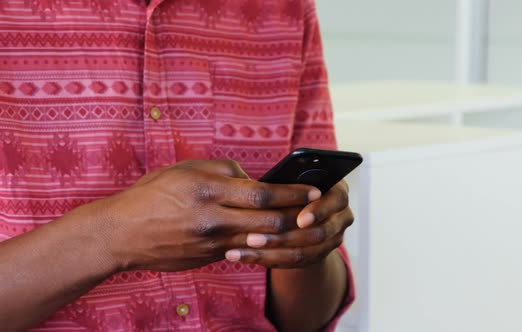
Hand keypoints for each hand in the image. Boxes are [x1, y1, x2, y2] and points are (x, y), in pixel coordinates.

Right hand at [96, 160, 320, 271]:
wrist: (121, 232)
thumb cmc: (154, 193)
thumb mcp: (189, 169)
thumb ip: (227, 173)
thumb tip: (257, 181)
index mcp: (210, 190)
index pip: (265, 194)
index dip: (294, 193)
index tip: (315, 189)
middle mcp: (213, 220)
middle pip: (271, 223)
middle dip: (300, 217)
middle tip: (317, 209)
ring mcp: (212, 244)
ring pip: (263, 242)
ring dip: (287, 235)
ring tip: (303, 224)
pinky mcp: (209, 259)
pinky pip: (244, 252)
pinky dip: (263, 245)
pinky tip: (274, 237)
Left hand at [225, 181, 353, 267]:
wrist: (299, 207)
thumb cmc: (291, 183)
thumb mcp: (291, 177)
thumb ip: (286, 181)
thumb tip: (266, 183)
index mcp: (338, 190)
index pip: (336, 200)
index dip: (318, 211)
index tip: (300, 220)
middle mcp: (342, 216)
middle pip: (318, 233)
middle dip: (282, 237)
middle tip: (251, 237)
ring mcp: (332, 239)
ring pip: (303, 253)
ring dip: (268, 252)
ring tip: (239, 250)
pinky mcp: (317, 256)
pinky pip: (292, 263)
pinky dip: (265, 260)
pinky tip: (241, 256)